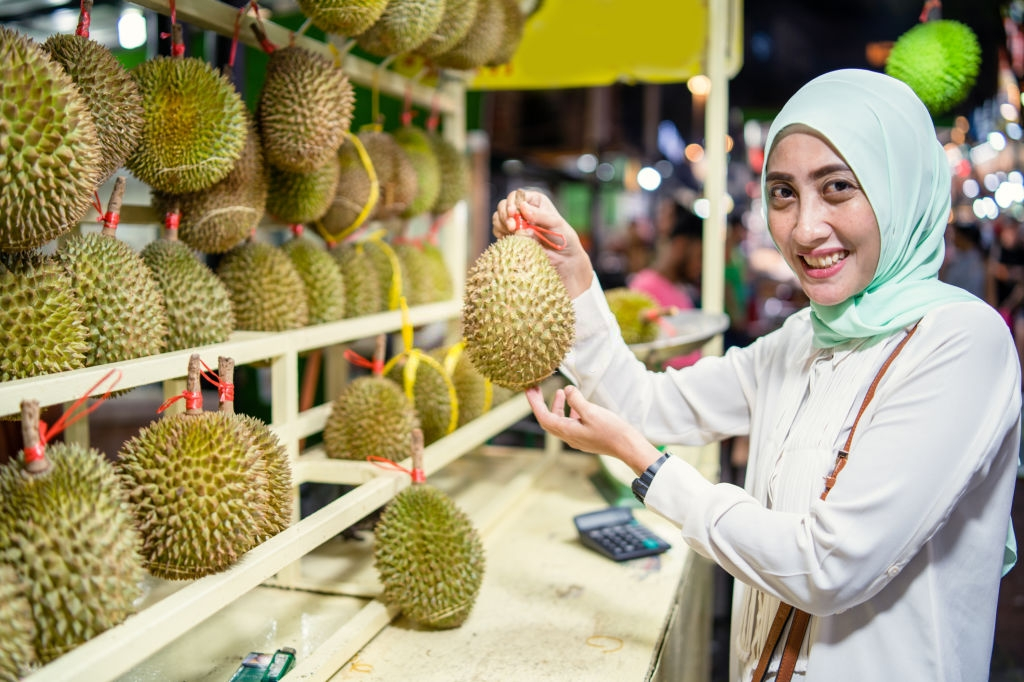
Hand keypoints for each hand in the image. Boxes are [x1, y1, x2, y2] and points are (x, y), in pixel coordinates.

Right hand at [492, 189, 593, 297]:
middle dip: (504, 215)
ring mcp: (515, 223)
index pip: (516, 196)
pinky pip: (498, 231)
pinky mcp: (511, 236)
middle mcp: (523, 210)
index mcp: (535, 202)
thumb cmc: (563, 238)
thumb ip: (539, 215)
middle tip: (512, 228)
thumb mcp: (555, 223)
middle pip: (503, 205)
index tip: (513, 214)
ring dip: (502, 225)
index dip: (511, 203)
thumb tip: (522, 207)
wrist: (563, 259)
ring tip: (512, 233)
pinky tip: (510, 239)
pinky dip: (501, 234)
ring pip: (498, 218)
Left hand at [525, 385, 662, 474]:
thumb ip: (577, 400)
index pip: (543, 417)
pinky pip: (571, 423)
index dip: (534, 403)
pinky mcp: (585, 437)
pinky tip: (576, 403)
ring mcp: (577, 438)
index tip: (529, 390)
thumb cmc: (611, 430)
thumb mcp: (592, 412)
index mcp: (567, 431)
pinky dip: (569, 412)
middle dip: (541, 404)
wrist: (627, 446)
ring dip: (557, 406)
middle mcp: (569, 436)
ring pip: (560, 421)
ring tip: (559, 392)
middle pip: (548, 420)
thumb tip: (567, 389)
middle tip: (537, 389)